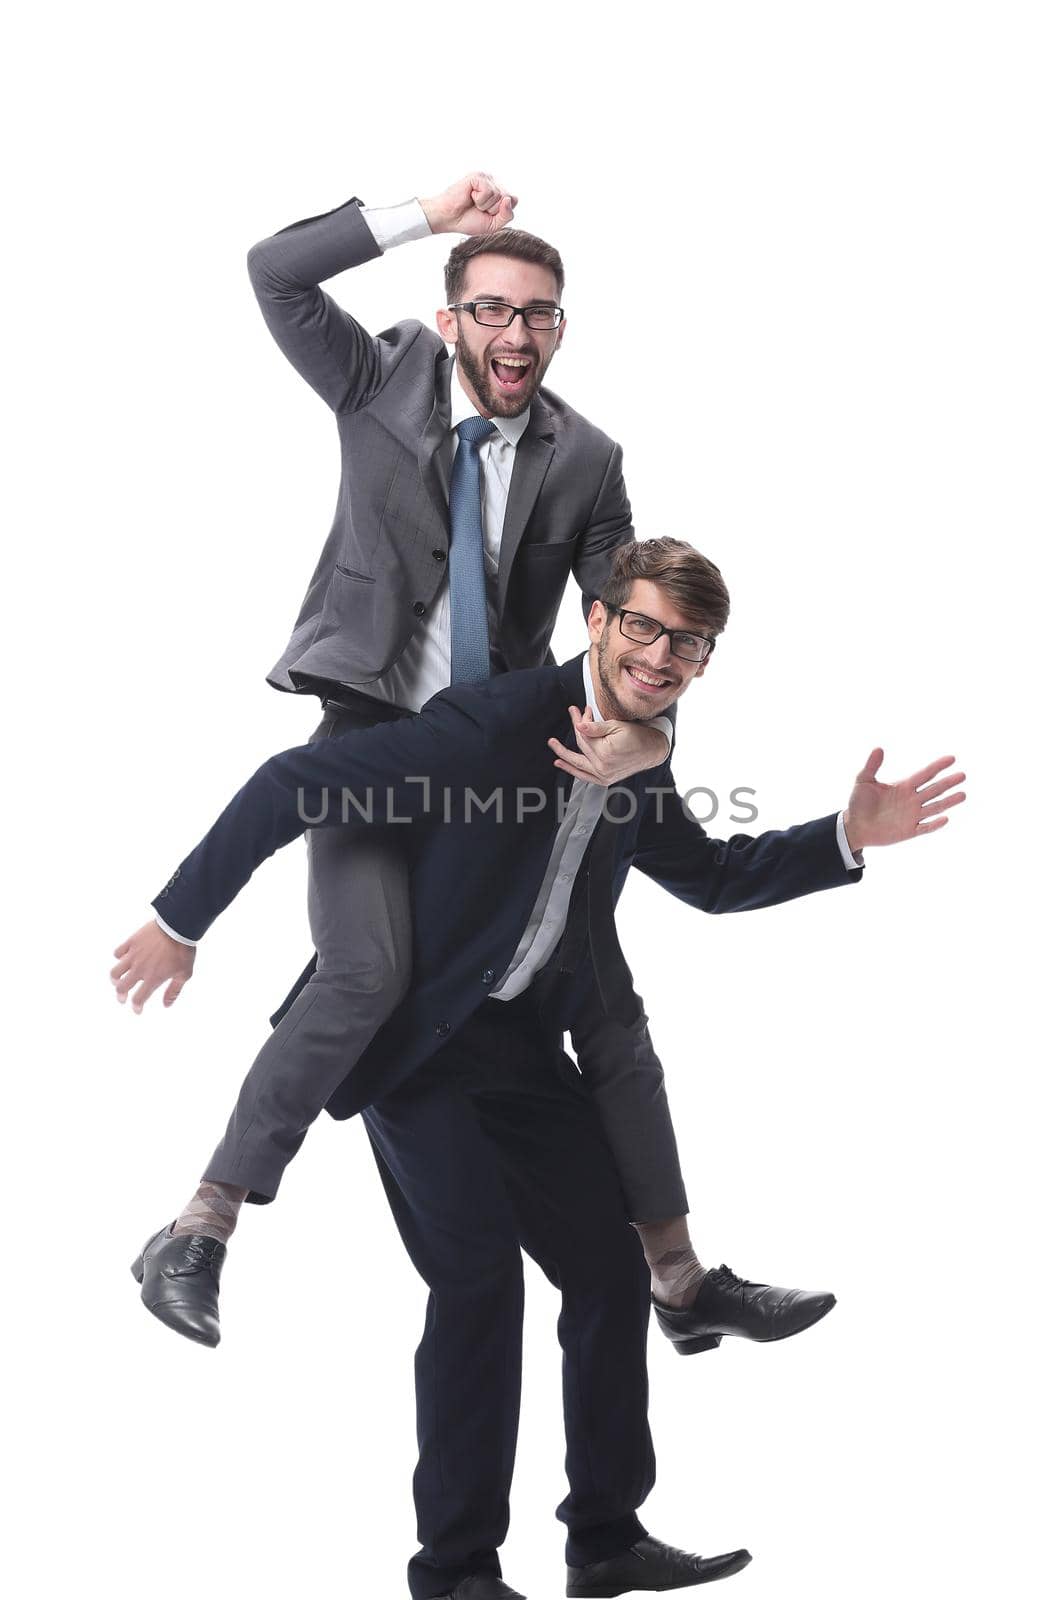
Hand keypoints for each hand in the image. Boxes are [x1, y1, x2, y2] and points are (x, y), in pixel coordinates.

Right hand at [111, 921, 195, 1013]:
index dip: (136, 1007)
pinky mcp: (131, 942)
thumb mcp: (184, 974)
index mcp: (152, 978)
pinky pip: (118, 952)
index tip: (137, 1010)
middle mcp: (140, 969)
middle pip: (121, 988)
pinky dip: (119, 957)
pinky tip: (124, 958)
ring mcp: (133, 955)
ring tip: (117, 980)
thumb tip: (166, 1005)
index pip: (138, 999)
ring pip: (115, 972)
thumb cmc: (184, 951)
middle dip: (120, 996)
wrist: (178, 927)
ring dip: (115, 979)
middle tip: (122, 998)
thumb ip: (173, 991)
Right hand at [420, 172, 517, 235]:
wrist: (448, 219)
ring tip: (473, 203)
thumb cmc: (468, 220)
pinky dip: (480, 200)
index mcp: (499, 193)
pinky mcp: (478, 176)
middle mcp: (494, 183)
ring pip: (499, 196)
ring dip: (485, 206)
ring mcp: (486, 178)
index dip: (501, 212)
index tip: (487, 214)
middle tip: (478, 209)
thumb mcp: (493, 225)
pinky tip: (470, 197)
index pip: (514, 201)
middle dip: (493, 210)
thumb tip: (509, 199)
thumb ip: (507, 215)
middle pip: (508, 198)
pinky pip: (489, 191)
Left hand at [548, 706, 670, 787]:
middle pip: (581, 745)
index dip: (582, 720)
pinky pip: (584, 776)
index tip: (582, 710)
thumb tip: (579, 726)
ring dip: (563, 753)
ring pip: (578, 762)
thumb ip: (596, 727)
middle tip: (573, 713)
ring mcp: (603, 775)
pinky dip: (572, 770)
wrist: (653, 750)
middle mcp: (603, 767)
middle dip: (577, 727)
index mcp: (605, 753)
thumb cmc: (638, 736)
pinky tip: (560, 763)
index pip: (585, 735)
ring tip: (553, 744)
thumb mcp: (618, 726)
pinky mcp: (605, 780)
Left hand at [842, 749, 966, 850]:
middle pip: (934, 790)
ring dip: (948, 802)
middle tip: (962, 775)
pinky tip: (945, 819)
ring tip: (963, 795)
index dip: (938, 766)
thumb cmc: (859, 803)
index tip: (952, 759)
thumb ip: (871, 766)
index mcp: (904, 787)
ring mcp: (912, 816)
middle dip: (948, 783)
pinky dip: (935, 824)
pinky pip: (925, 828)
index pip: (925, 775)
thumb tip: (878, 748)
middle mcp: (912, 800)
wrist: (854, 826)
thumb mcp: (863, 781)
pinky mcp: (909, 831)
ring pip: (935, 807)